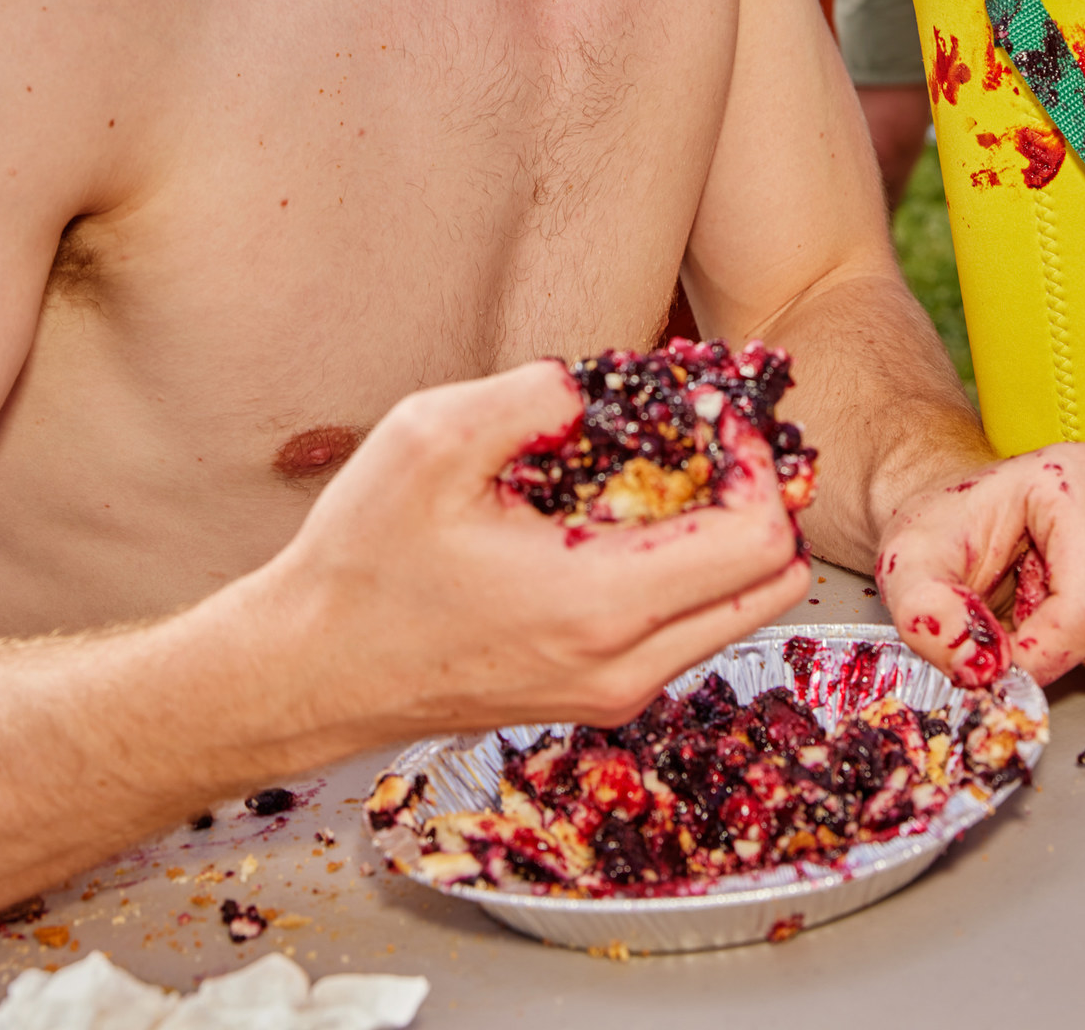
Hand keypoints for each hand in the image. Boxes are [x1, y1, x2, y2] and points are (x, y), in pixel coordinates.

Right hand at [242, 361, 810, 749]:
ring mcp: (615, 691)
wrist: (313, 668)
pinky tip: (605, 526)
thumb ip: (528, 396)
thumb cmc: (362, 562)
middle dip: (758, 498)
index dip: (754, 460)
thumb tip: (590, 388)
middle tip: (701, 443)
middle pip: (771, 584)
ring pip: (732, 612)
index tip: (707, 413)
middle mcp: (627, 663)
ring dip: (721, 537)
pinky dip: (679, 573)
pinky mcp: (594, 696)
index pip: (759, 538)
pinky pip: (682, 631)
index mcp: (602, 602)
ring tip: (649, 477)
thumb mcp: (427, 440)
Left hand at [873, 442, 1084, 691]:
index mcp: (1081, 476)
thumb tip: (979, 666)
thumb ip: (926, 614)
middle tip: (1022, 604)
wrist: (964, 515)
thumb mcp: (906, 568)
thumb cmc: (944, 534)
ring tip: (1050, 602)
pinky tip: (1081, 610)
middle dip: (1064, 649)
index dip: (1040, 655)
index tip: (996, 653)